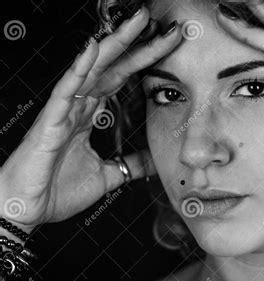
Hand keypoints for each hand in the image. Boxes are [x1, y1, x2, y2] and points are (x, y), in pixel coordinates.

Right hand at [0, 6, 181, 225]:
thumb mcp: (107, 176)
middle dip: (135, 43)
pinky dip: (80, 69)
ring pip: (92, 69)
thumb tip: (152, 162)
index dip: (143, 61)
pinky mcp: (49, 122)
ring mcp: (63, 111)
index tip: (167, 45)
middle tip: (157, 20)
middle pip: (111, 67)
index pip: (121, 79)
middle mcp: (78, 106)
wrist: (29, 211)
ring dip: (114, 44)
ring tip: (136, 21)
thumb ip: (129, 165)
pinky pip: (66, 90)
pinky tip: (94, 49)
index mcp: (89, 115)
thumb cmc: (58, 191)